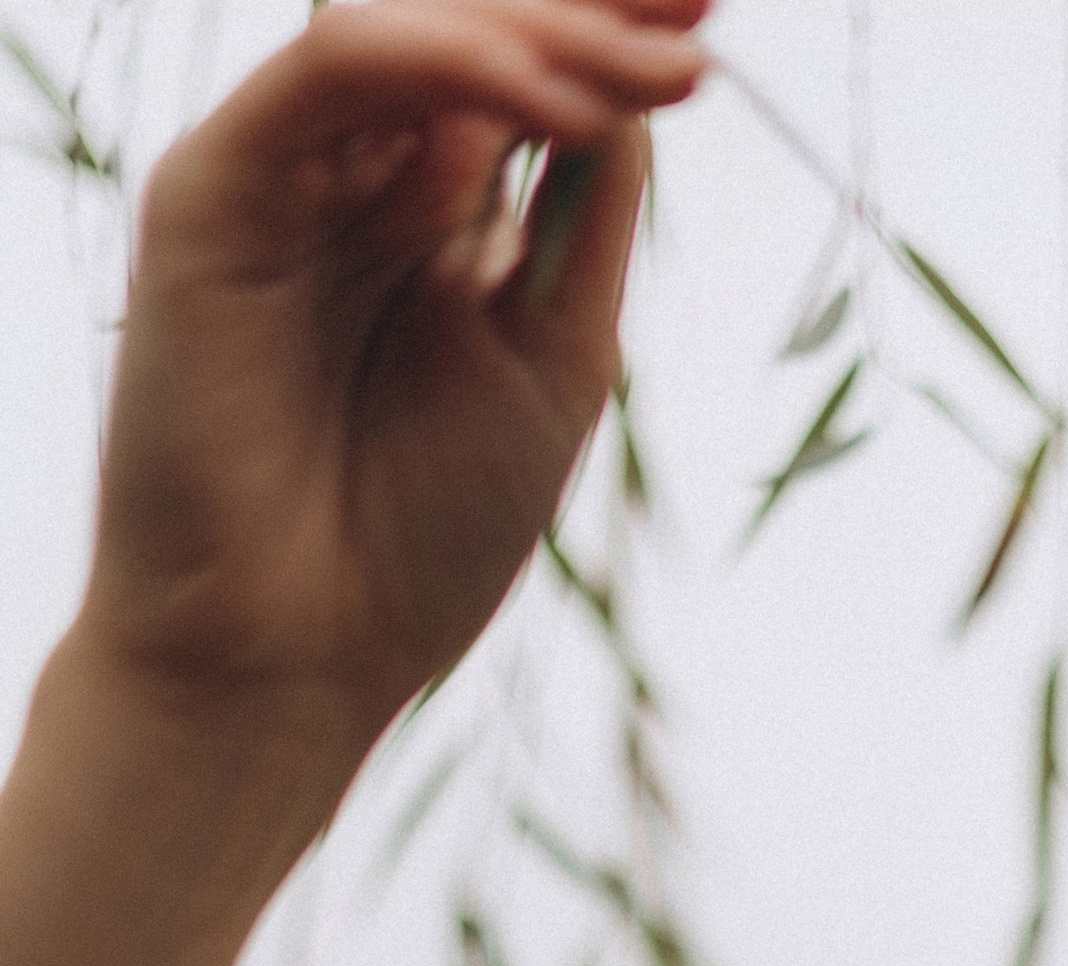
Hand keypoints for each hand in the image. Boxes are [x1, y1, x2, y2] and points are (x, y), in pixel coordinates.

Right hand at [78, 0, 707, 778]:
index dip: (614, 34)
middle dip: (589, 11)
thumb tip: (643, 79)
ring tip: (654, 73)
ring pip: (407, 23)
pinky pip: (331, 69)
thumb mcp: (556, 355)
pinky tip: (553, 102)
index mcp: (439, 215)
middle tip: (696, 10)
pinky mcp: (217, 188)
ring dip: (539, 31)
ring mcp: (288, 172)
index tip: (708, 18)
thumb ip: (585, 213)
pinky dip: (444, 60)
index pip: (528, 75)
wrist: (293, 658)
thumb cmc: (420, 538)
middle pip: (473, 25)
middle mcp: (360, 175)